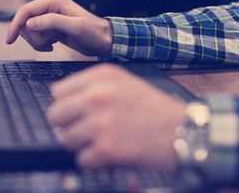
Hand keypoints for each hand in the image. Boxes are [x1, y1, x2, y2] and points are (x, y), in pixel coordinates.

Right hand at [6, 0, 111, 56]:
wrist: (104, 41)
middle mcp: (49, 5)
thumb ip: (52, 22)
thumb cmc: (94, 33)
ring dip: (37, 41)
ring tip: (52, 44)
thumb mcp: (75, 27)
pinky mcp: (50, 26)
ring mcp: (49, 16)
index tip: (9, 40)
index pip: (26, 10)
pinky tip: (52, 45)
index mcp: (53, 0)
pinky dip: (40, 44)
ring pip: (29, 30)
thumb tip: (30, 23)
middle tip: (48, 44)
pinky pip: (35, 35)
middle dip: (33, 37)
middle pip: (25, 22)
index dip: (15, 25)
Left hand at [47, 64, 186, 168]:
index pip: (58, 91)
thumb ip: (92, 86)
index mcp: (101, 76)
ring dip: (81, 144)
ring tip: (102, 140)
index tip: (76, 111)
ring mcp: (101, 122)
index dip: (67, 104)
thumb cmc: (154, 108)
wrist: (183, 130)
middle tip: (86, 129)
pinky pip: (81, 159)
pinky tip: (110, 152)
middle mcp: (97, 96)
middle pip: (55, 115)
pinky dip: (94, 160)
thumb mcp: (123, 82)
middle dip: (68, 125)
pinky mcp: (107, 148)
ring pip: (65, 139)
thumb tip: (62, 100)